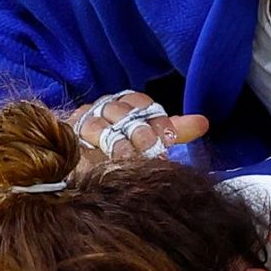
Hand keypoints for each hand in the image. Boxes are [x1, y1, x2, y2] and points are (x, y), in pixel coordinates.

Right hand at [66, 90, 208, 168]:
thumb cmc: (121, 150)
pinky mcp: (68, 132)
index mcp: (129, 105)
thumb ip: (174, 130)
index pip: (144, 104)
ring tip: (129, 160)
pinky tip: (103, 158)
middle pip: (124, 112)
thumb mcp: (151, 140)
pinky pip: (79, 133)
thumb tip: (203, 122)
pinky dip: (92, 145)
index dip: (157, 120)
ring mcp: (85, 119)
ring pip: (102, 124)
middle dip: (140, 133)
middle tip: (151, 151)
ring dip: (118, 143)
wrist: (80, 167)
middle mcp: (107, 108)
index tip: (168, 138)